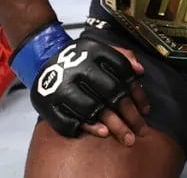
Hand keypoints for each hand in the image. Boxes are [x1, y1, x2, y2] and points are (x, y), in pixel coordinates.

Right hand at [28, 37, 150, 145]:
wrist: (41, 60)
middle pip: (110, 92)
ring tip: (127, 137)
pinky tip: (103, 133)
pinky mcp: (47, 103)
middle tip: (141, 130)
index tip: (146, 110)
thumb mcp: (99, 49)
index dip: (137, 92)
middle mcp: (76, 67)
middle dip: (129, 114)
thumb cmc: (79, 59)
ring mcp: (60, 85)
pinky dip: (88, 127)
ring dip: (113, 124)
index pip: (122, 72)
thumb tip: (139, 70)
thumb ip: (122, 56)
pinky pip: (69, 119)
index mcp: (92, 51)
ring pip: (92, 108)